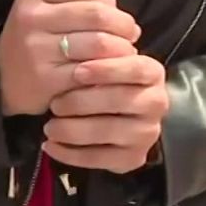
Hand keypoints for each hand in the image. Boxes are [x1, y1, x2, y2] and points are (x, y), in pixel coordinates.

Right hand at [0, 0, 140, 116]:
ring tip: (125, 51)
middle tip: (131, 33)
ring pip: (98, 43)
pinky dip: (109, 71)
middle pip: (96, 14)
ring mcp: (36, 49)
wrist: (3, 79)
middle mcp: (31, 17)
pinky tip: (111, 71)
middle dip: (123, 25)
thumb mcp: (40, 3)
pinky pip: (91, 71)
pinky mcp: (45, 79)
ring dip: (121, 49)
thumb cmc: (34, 37)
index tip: (115, 10)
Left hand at [44, 54, 169, 173]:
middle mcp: (156, 103)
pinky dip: (70, 153)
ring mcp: (146, 133)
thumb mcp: (106, 63)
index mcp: (152, 74)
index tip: (77, 71)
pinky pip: (98, 158)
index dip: (107, 69)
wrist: (123, 116)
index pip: (135, 68)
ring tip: (49, 126)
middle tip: (55, 104)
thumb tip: (71, 47)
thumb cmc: (108, 82)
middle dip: (81, 102)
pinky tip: (51, 145)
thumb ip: (97, 56)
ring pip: (106, 131)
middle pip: (119, 100)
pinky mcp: (133, 158)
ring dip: (72, 130)